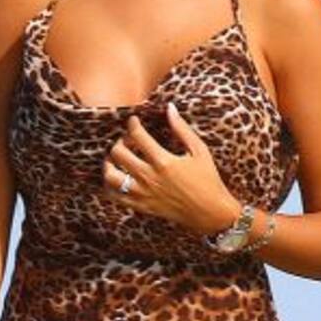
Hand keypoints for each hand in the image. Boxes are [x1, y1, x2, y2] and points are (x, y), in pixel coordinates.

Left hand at [102, 101, 240, 234]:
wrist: (210, 213)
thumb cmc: (208, 179)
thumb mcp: (199, 150)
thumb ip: (182, 129)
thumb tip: (169, 107)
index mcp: (164, 161)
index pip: (137, 135)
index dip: (132, 124)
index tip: (134, 121)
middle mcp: (150, 178)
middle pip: (118, 154)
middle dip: (119, 142)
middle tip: (127, 140)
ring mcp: (143, 194)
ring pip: (111, 176)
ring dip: (109, 163)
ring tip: (116, 158)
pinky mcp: (142, 207)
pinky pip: (115, 197)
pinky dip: (110, 186)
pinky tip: (118, 177)